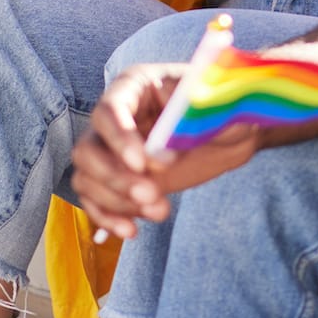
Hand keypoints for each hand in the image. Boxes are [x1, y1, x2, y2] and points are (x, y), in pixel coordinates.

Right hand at [69, 64, 260, 239]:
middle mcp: (115, 117)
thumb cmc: (224, 110)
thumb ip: (200, 107)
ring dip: (118, 201)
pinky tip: (132, 231)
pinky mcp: (117, 179)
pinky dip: (108, 218)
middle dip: (117, 177)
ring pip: (88, 178)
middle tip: (152, 194)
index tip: (146, 165)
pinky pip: (94, 200)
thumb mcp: (221, 105)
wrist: (229, 136)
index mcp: (135, 86)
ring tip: (161, 210)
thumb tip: (174, 108)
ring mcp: (112, 150)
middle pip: (89, 149)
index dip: (121, 138)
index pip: (110, 109)